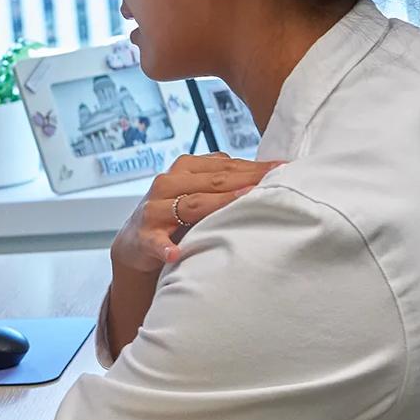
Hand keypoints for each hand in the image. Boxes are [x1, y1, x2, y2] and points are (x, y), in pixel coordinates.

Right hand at [112, 153, 284, 274]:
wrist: (135, 241)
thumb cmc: (175, 214)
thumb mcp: (195, 190)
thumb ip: (222, 180)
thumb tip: (269, 170)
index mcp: (184, 168)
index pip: (224, 166)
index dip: (254, 168)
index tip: (284, 169)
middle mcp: (167, 184)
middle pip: (212, 182)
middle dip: (245, 182)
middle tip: (274, 183)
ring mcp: (154, 210)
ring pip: (190, 205)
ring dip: (215, 205)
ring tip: (240, 204)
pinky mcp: (144, 237)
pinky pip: (156, 242)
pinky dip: (165, 248)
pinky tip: (175, 253)